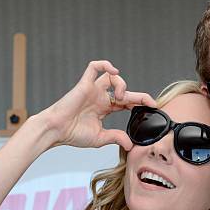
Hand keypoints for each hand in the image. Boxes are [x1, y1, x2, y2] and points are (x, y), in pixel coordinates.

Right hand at [39, 60, 155, 149]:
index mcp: (104, 108)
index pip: (125, 102)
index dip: (140, 102)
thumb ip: (116, 137)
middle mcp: (99, 97)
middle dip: (138, 96)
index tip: (153, 106)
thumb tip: (130, 145)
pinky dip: (105, 65)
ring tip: (120, 98)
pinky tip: (114, 71)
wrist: (56, 130)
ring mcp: (92, 89)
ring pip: (112, 77)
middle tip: (149, 102)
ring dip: (121, 85)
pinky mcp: (84, 84)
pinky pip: (94, 67)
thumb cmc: (73, 134)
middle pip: (123, 89)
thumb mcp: (100, 138)